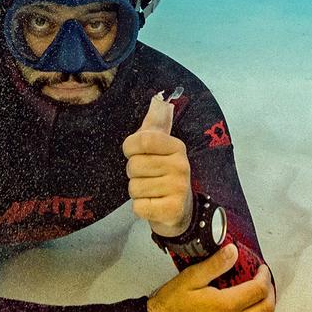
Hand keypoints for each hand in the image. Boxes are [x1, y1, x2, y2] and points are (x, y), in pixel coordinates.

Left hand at [123, 92, 191, 236]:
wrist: (179, 211)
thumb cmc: (163, 174)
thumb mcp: (161, 147)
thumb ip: (156, 124)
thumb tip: (158, 100)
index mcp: (177, 146)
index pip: (143, 139)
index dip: (130, 148)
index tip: (134, 153)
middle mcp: (181, 165)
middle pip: (134, 165)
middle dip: (133, 173)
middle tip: (147, 177)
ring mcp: (178, 188)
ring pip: (134, 187)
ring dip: (137, 192)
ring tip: (151, 191)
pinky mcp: (172, 210)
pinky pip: (139, 206)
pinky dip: (140, 207)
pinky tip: (152, 204)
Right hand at [147, 245, 274, 311]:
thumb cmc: (169, 306)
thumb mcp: (190, 278)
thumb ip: (214, 265)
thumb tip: (233, 252)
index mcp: (225, 306)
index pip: (258, 290)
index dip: (264, 277)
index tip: (262, 269)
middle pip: (266, 310)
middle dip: (270, 293)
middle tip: (264, 282)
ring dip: (267, 311)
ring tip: (261, 299)